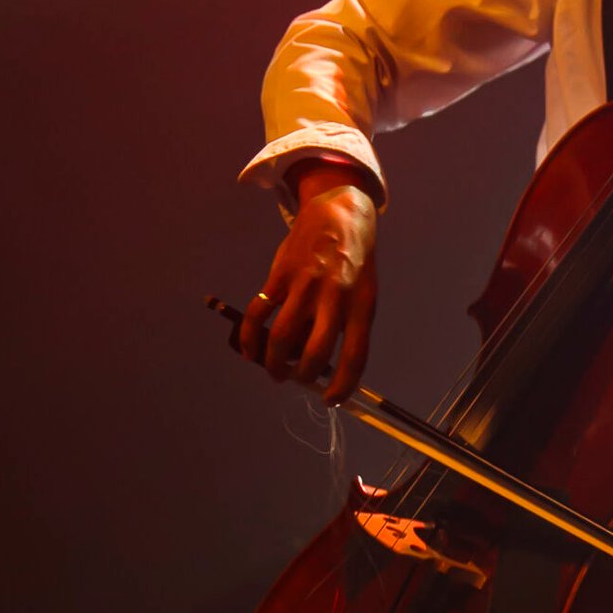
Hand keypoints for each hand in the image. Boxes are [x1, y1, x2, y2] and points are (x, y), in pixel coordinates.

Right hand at [239, 168, 377, 403]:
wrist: (339, 213)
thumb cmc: (354, 262)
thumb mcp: (363, 293)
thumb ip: (345, 326)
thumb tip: (321, 366)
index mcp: (361, 305)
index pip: (355, 357)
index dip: (342, 386)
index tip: (330, 399)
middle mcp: (335, 297)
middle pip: (315, 352)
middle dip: (303, 376)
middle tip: (296, 380)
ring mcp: (306, 285)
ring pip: (282, 337)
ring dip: (274, 362)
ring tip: (273, 370)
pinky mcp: (281, 275)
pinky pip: (259, 313)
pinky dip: (249, 336)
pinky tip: (249, 350)